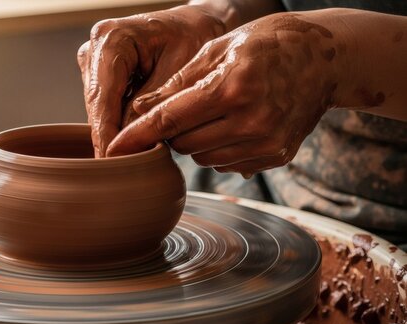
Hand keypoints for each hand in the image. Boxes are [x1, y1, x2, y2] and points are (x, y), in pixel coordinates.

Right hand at [78, 5, 227, 156]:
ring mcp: (94, 64)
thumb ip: (154, 105)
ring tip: (138, 155)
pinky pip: (107, 109)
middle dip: (111, 137)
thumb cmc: (194, 36)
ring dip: (117, 133)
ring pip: (100, 112)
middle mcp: (95, 49)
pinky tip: (138, 138)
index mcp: (111, 39)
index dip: (105, 133)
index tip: (109, 162)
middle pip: (97, 107)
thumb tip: (131, 141)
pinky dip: (122, 125)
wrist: (196, 23)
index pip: (102, 97)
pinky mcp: (100, 78)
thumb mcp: (179, 71)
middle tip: (127, 168)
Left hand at [107, 12, 346, 176]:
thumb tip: (140, 111)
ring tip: (213, 111)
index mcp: (232, 87)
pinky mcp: (275, 157)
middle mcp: (251, 120)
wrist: (325, 59)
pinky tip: (233, 124)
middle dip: (172, 130)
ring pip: (202, 158)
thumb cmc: (266, 44)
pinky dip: (218, 148)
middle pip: (182, 143)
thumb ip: (177, 83)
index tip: (113, 150)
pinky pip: (226, 164)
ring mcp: (266, 143)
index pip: (170, 119)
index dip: (137, 136)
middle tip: (184, 107)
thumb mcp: (218, 49)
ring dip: (195, 140)